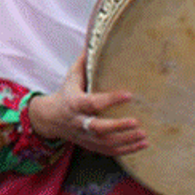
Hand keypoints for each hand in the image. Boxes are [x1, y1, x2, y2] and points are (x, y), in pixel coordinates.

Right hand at [27, 56, 146, 155]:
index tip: (129, 94)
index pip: (93, 102)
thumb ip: (84, 63)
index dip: (110, 99)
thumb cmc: (65, 94)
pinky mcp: (91, 146)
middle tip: (137, 121)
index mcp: (74, 103)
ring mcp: (85, 137)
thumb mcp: (71, 77)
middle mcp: (79, 122)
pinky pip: (110, 152)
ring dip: (127, 141)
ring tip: (144, 135)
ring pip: (106, 143)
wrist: (50, 119)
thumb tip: (95, 43)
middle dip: (118, 126)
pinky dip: (127, 150)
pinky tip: (142, 144)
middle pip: (98, 128)